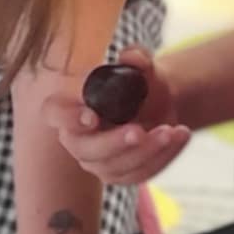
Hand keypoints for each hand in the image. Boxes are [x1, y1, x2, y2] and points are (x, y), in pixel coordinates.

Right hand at [41, 48, 190, 185]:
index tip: (92, 117)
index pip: (54, 113)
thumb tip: (134, 58)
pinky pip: (139, 174)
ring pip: (115, 167)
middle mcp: (77, 138)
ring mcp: (97, 161)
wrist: (158, 103)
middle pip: (85, 150)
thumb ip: (136, 57)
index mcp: (70, 105)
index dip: (68, 118)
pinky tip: (179, 136)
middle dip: (112, 143)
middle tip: (138, 132)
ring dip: (146, 151)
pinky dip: (163, 157)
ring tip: (170, 131)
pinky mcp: (121, 175)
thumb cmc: (138, 81)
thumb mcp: (141, 64)